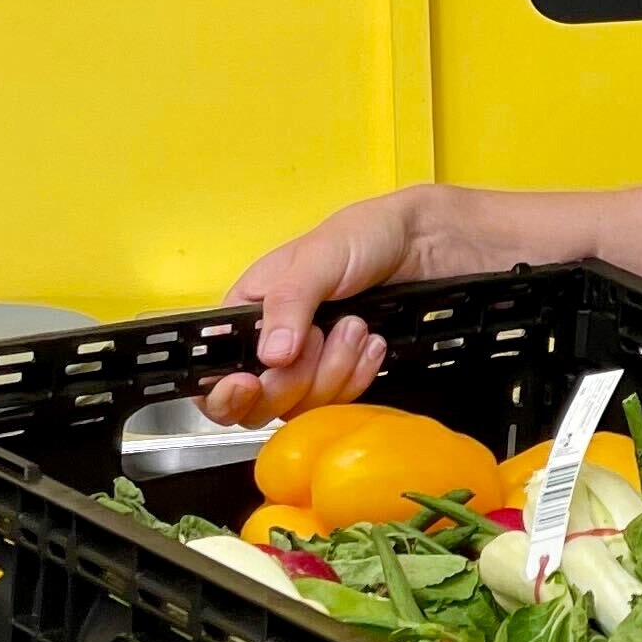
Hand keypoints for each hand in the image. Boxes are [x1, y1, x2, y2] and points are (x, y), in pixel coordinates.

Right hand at [203, 186, 541, 426]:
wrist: (428, 245)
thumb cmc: (365, 235)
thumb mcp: (320, 256)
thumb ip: (289, 301)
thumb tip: (268, 356)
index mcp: (249, 310)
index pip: (213, 370)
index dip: (225, 391)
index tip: (250, 386)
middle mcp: (271, 344)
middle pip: (258, 402)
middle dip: (297, 376)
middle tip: (324, 336)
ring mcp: (307, 364)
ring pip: (301, 406)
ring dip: (336, 370)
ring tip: (359, 327)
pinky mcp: (341, 375)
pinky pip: (339, 401)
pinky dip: (359, 375)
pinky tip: (373, 343)